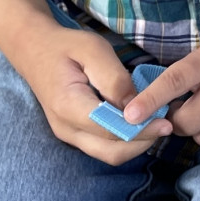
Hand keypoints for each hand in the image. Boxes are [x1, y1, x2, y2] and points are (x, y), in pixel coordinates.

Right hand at [15, 22, 172, 161]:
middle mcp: (66, 128)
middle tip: (165, 124)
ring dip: (136, 144)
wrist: (34, 50)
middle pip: (112, 152)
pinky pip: (103, 147)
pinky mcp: (74, 135)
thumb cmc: (66, 46)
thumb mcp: (93, 50)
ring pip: (109, 154)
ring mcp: (68, 135)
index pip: (111, 130)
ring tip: (155, 123)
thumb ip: (115, 80)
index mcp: (68, 106)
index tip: (165, 121)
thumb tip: (137, 108)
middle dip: (143, 142)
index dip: (141, 129)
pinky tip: (138, 122)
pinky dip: (125, 141)